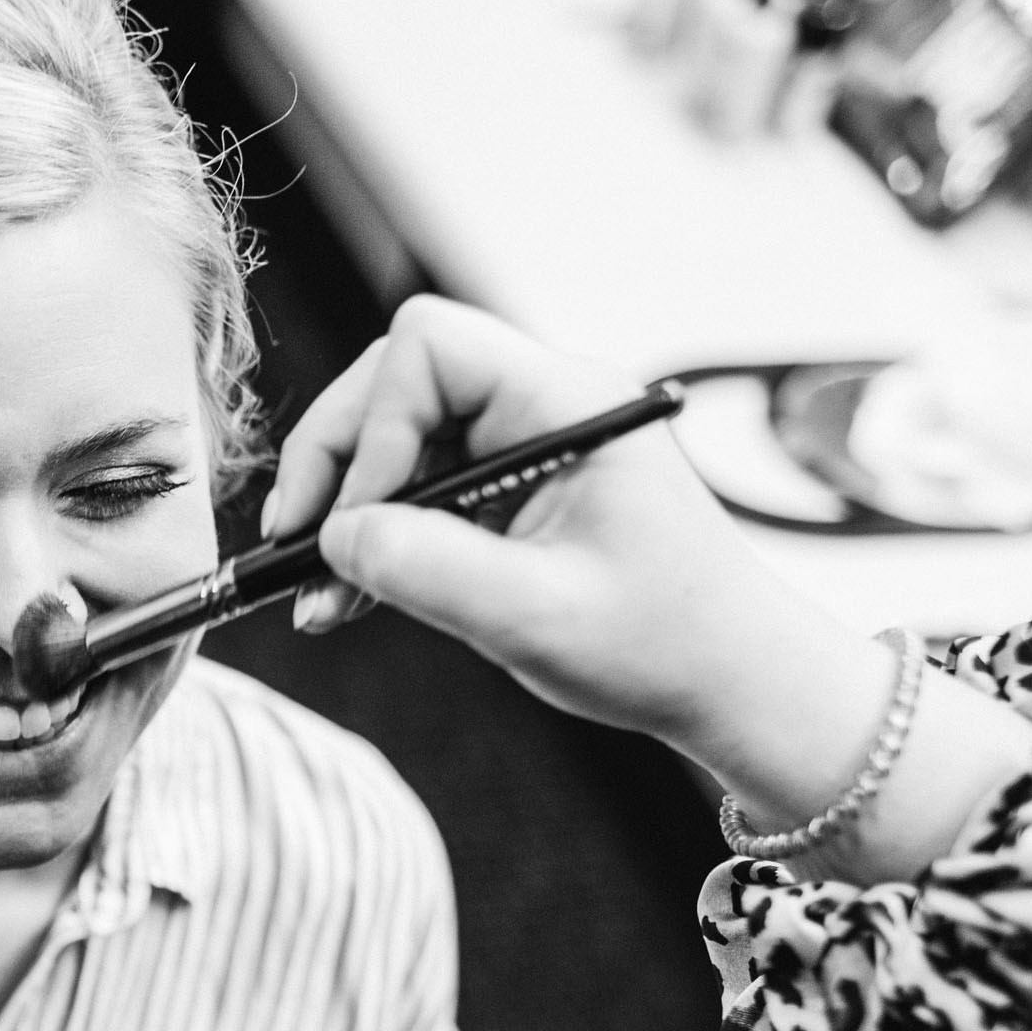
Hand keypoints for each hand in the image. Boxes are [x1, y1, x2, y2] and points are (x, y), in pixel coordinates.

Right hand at [266, 298, 824, 751]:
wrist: (731, 683)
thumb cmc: (663, 646)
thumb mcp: (535, 616)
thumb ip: (427, 570)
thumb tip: (335, 536)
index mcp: (568, 403)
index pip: (429, 347)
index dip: (374, 427)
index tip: (362, 522)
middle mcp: (543, 403)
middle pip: (396, 380)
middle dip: (338, 462)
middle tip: (300, 547)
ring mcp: (524, 441)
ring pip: (396, 435)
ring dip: (348, 507)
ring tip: (317, 594)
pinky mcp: (510, 484)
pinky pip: (420, 482)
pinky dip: (377, 535)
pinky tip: (348, 596)